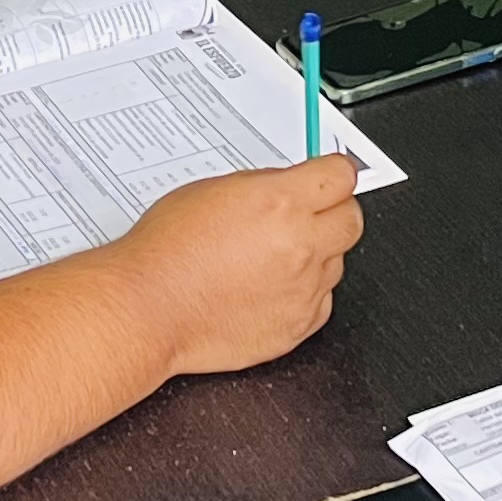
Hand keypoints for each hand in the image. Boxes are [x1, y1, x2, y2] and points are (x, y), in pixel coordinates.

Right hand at [112, 155, 366, 374]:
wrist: (149, 307)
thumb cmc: (167, 252)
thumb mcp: (213, 190)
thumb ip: (264, 187)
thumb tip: (290, 185)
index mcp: (281, 203)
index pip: (341, 176)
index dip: (334, 173)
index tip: (329, 177)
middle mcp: (300, 246)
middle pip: (352, 219)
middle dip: (335, 211)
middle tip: (310, 214)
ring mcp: (303, 290)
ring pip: (337, 262)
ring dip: (316, 254)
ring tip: (272, 258)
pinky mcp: (298, 326)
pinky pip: (321, 301)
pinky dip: (305, 293)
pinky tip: (270, 287)